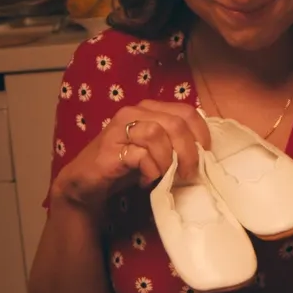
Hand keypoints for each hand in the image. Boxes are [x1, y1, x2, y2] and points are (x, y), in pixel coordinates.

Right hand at [51, 101, 214, 212]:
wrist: (87, 183)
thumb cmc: (125, 166)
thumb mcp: (156, 151)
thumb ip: (175, 144)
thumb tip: (204, 153)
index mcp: (150, 110)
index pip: (186, 112)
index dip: (201, 133)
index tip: (205, 155)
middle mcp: (135, 112)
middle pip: (176, 123)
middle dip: (188, 151)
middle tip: (188, 172)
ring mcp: (120, 128)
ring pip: (157, 134)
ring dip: (167, 160)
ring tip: (164, 176)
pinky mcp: (110, 148)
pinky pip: (141, 155)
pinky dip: (149, 171)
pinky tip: (144, 180)